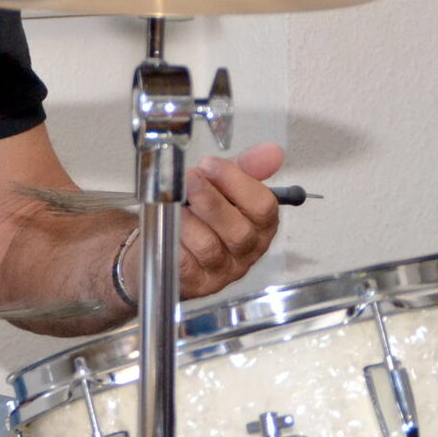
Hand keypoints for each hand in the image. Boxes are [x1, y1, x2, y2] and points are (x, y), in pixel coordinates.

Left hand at [176, 142, 284, 299]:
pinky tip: (166, 227)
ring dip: (188, 221)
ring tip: (173, 203)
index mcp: (260, 225)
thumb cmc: (199, 213)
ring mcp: (222, 271)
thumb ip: (246, 168)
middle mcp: (247, 251)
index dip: (236, 182)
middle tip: (189, 179)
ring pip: (209, 247)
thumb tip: (273, 151)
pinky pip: (185, 264)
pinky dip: (174, 241)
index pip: (264, 207)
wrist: (164, 242)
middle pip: (239, 232)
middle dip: (211, 201)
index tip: (209, 164)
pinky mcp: (196, 284)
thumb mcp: (222, 185)